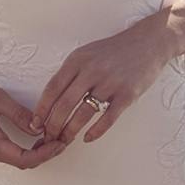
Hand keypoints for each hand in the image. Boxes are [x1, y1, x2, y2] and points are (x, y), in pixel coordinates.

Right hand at [0, 73, 69, 167]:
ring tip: (56, 137)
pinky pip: (13, 153)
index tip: (60, 143)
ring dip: (39, 152)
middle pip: (24, 162)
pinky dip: (29, 149)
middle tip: (64, 138)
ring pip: (19, 159)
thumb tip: (40, 129)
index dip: (45, 154)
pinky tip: (40, 137)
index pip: (24, 158)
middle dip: (46, 154)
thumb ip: (19, 114)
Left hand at [30, 12, 177, 147]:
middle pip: (65, 104)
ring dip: (70, 131)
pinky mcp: (127, 94)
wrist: (148, 43)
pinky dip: (96, 131)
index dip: (42, 109)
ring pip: (83, 114)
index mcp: (78, 60)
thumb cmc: (114, 51)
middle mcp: (92, 71)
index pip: (53, 88)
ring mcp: (110, 83)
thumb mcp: (87, 53)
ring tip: (64, 141)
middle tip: (48, 137)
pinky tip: (87, 138)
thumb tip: (51, 100)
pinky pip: (107, 118)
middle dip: (53, 125)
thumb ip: (71, 73)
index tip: (35, 124)